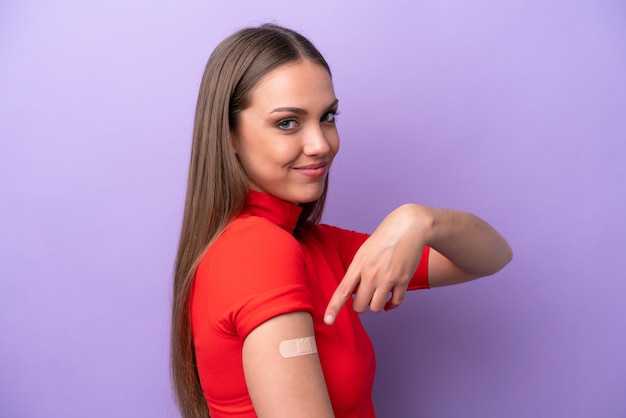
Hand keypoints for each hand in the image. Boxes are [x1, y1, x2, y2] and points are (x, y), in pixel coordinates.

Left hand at [324, 204, 426, 324]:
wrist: (409, 227)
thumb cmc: (384, 239)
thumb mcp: (364, 252)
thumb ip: (357, 272)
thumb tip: (352, 293)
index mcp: (358, 265)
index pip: (343, 291)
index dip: (334, 308)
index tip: (327, 321)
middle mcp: (371, 273)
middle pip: (360, 306)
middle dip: (360, 306)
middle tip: (364, 297)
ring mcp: (388, 278)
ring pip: (376, 308)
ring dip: (376, 305)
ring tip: (378, 294)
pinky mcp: (403, 280)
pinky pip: (395, 303)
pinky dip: (391, 304)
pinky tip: (390, 300)